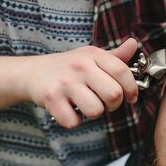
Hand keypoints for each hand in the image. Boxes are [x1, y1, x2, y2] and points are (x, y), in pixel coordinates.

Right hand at [22, 39, 138, 128]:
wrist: (32, 72)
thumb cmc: (68, 67)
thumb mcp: (90, 56)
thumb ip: (115, 56)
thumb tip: (134, 44)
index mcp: (93, 55)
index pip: (122, 71)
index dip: (131, 88)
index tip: (131, 97)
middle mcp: (80, 66)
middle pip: (113, 95)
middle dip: (113, 104)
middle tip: (104, 102)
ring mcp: (65, 82)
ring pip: (96, 110)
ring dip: (93, 113)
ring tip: (85, 104)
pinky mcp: (51, 99)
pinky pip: (74, 121)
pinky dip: (73, 120)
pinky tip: (69, 109)